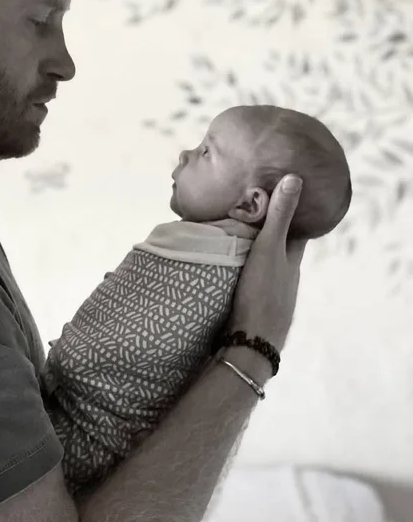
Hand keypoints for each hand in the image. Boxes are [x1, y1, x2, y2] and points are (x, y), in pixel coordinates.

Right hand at [230, 175, 306, 351]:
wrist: (251, 343)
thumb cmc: (263, 293)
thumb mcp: (270, 248)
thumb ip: (280, 215)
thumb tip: (295, 178)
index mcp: (292, 259)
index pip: (296, 228)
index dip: (290, 210)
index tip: (279, 192)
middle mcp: (285, 274)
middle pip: (279, 245)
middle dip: (267, 228)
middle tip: (248, 208)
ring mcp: (269, 291)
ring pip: (262, 262)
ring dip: (251, 248)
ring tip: (232, 230)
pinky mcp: (252, 302)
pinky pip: (248, 276)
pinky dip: (240, 265)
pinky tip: (225, 262)